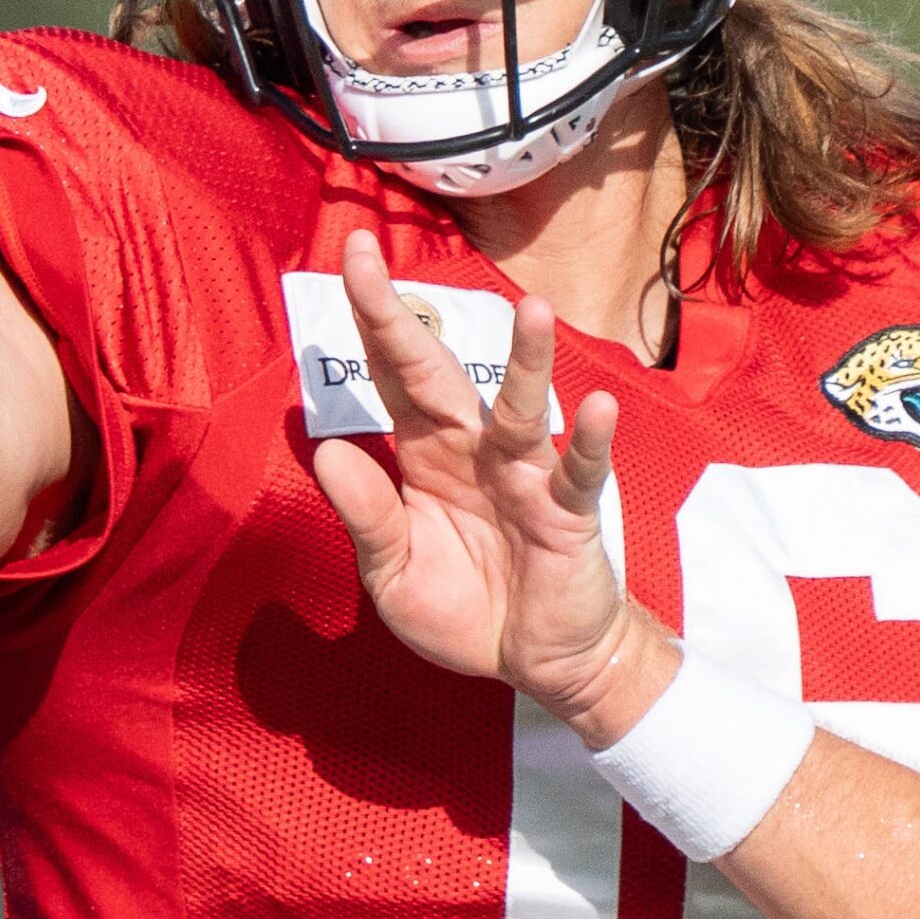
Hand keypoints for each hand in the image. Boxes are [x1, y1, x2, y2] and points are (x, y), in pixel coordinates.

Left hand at [308, 230, 673, 744]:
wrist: (541, 665)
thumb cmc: (466, 608)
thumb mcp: (394, 573)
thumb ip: (365, 515)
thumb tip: (326, 451)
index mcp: (424, 454)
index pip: (388, 377)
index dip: (365, 323)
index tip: (344, 261)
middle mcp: (472, 448)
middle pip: (431, 372)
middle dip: (397, 316)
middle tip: (364, 254)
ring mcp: (524, 475)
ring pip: (519, 408)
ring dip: (526, 360)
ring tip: (532, 310)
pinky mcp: (567, 514)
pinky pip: (578, 473)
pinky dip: (587, 441)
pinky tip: (592, 407)